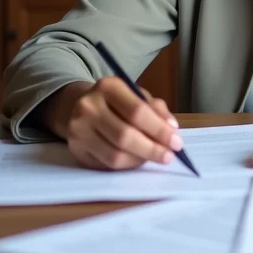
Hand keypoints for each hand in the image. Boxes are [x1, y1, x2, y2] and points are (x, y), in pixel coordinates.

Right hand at [43, 78, 181, 170]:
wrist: (79, 105)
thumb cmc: (117, 101)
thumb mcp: (137, 95)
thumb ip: (156, 109)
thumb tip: (172, 129)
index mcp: (108, 87)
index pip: (136, 111)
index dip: (159, 130)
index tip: (176, 142)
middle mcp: (88, 107)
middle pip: (124, 136)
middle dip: (152, 148)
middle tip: (170, 156)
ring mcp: (78, 130)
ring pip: (115, 155)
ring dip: (141, 159)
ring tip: (156, 157)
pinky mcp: (75, 149)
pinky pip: (106, 164)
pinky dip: (127, 165)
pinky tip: (138, 160)